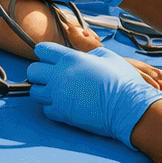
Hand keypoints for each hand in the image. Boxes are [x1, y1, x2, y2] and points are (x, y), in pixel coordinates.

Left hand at [28, 43, 161, 147]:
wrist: (129, 107)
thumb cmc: (123, 81)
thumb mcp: (108, 57)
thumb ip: (90, 54)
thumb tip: (85, 56)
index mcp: (71, 58)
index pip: (42, 50)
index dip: (45, 54)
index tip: (50, 59)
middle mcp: (60, 74)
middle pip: (32, 70)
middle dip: (39, 73)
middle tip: (51, 77)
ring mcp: (58, 95)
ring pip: (34, 91)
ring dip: (43, 91)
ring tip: (56, 93)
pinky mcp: (61, 113)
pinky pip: (45, 109)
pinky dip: (51, 108)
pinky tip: (63, 105)